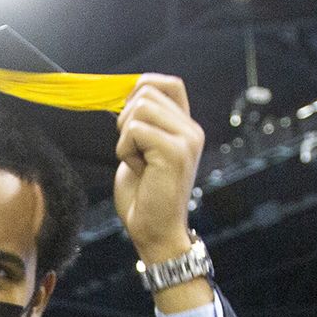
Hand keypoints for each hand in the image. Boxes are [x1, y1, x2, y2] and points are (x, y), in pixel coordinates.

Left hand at [114, 74, 202, 264]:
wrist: (155, 233)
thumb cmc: (144, 197)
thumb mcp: (142, 151)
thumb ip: (141, 123)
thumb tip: (125, 94)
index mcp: (186, 128)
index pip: (169, 83)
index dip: (143, 87)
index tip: (128, 116)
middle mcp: (191, 130)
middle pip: (147, 91)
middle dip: (126, 119)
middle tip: (133, 151)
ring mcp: (186, 139)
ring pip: (139, 108)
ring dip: (125, 137)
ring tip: (138, 163)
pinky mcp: (175, 151)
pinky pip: (135, 130)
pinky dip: (126, 151)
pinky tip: (139, 171)